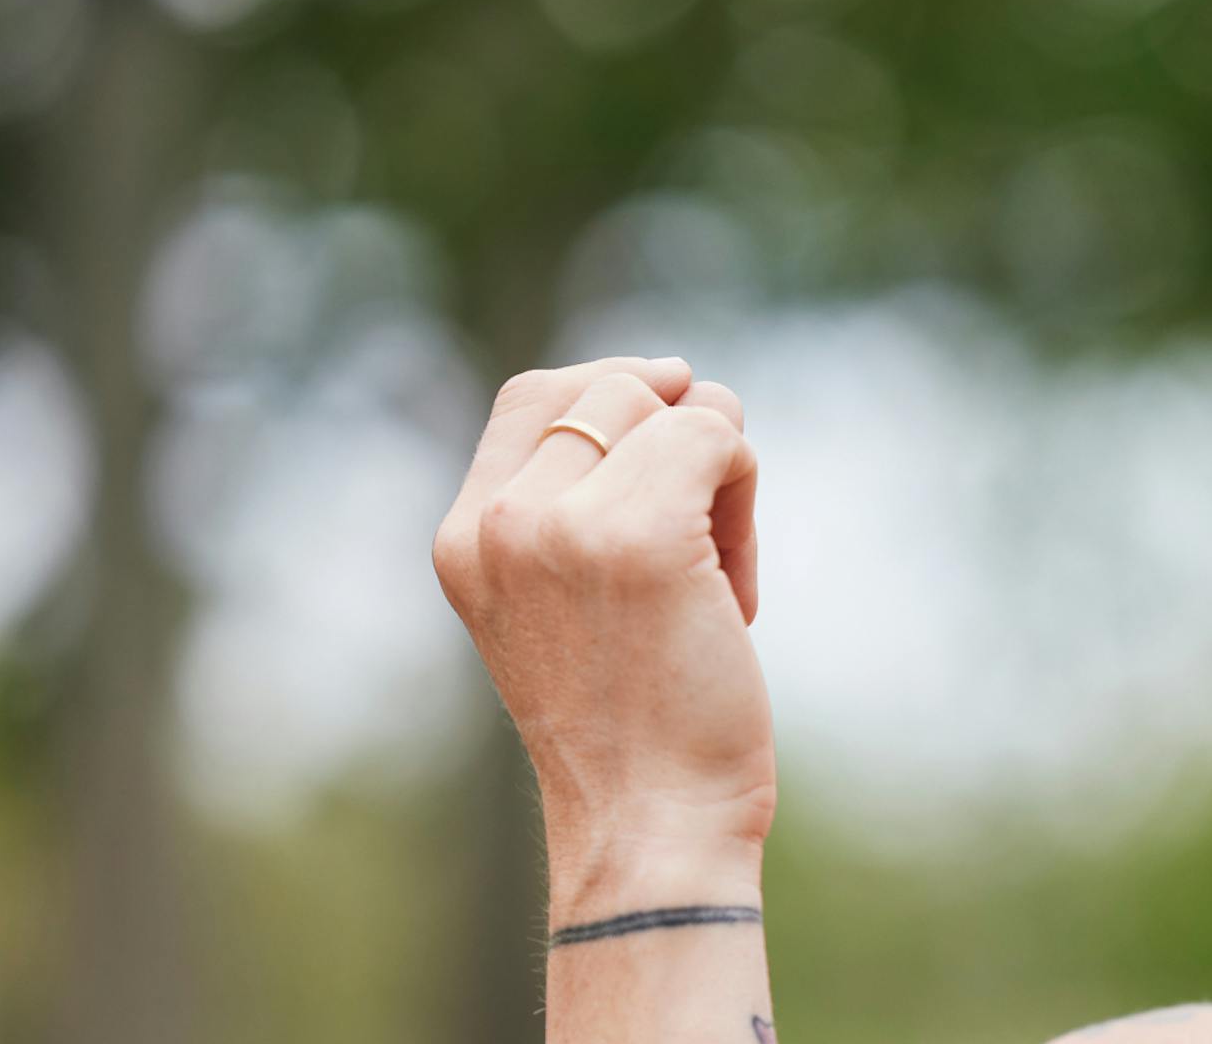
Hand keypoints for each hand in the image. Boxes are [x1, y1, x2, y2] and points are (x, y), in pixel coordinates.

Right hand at [432, 356, 772, 914]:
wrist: (649, 824)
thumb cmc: (635, 723)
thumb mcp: (563, 602)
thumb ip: (575, 504)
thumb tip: (679, 387)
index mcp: (464, 536)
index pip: (537, 391)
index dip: (621, 394)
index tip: (673, 452)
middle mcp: (498, 521)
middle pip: (621, 387)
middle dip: (683, 446)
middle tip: (699, 548)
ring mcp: (559, 524)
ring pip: (679, 405)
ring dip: (724, 475)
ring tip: (715, 576)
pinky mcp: (638, 534)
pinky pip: (721, 437)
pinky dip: (747, 498)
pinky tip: (734, 592)